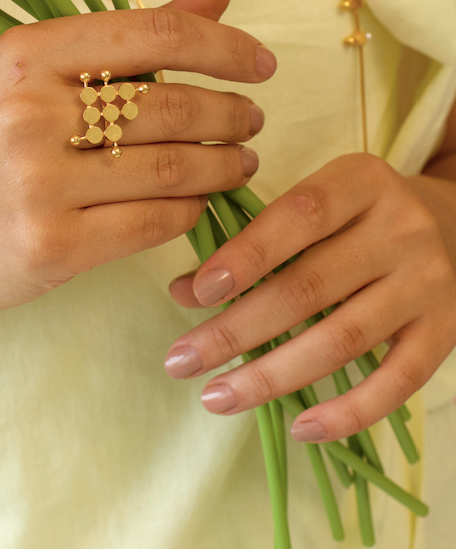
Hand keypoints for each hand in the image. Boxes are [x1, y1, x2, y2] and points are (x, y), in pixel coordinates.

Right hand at [0, 0, 275, 322]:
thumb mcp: (45, 79)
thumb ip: (137, 36)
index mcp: (28, 53)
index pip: (154, 32)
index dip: (224, 45)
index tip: (262, 65)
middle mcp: (28, 111)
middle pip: (171, 104)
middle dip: (232, 114)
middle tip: (252, 122)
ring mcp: (36, 182)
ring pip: (172, 166)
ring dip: (224, 164)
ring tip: (240, 161)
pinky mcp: (50, 245)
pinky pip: (155, 221)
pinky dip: (193, 209)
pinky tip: (199, 200)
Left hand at [164, 153, 455, 442]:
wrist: (452, 225)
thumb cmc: (358, 215)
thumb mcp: (315, 204)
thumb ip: (255, 239)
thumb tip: (185, 290)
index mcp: (361, 181)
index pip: (298, 216)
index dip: (245, 256)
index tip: (195, 293)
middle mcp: (400, 228)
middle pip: (310, 287)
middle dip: (237, 330)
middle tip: (181, 360)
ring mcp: (427, 282)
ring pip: (342, 340)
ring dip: (273, 376)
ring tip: (217, 396)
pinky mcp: (445, 331)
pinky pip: (397, 382)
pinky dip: (348, 412)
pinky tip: (300, 428)